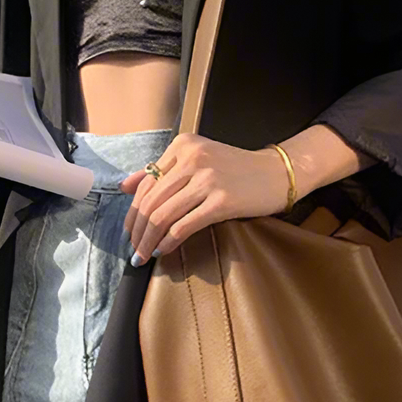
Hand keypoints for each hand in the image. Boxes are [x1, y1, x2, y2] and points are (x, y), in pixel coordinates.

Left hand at [119, 133, 291, 261]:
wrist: (277, 174)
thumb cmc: (237, 170)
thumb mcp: (197, 159)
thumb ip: (161, 171)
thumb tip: (124, 186)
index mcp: (182, 146)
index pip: (146, 183)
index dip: (133, 211)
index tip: (129, 231)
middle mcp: (192, 158)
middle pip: (151, 201)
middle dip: (137, 231)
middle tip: (133, 250)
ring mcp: (207, 179)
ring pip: (163, 215)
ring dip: (148, 241)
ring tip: (143, 256)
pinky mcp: (222, 201)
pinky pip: (184, 226)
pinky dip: (168, 242)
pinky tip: (163, 251)